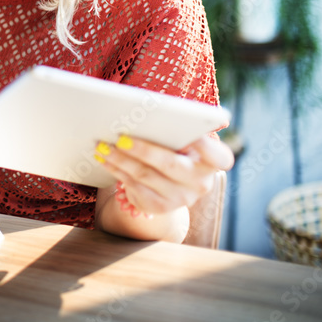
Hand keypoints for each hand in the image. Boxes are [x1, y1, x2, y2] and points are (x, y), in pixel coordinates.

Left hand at [96, 134, 234, 216]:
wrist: (169, 183)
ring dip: (120, 159)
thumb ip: (174, 130)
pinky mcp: (160, 206)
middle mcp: (201, 183)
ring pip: (145, 175)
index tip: (190, 133)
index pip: (219, 157)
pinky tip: (104, 158)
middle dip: (143, 149)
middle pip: (170, 164)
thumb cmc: (175, 149)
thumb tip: (143, 115)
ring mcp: (181, 198)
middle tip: (120, 137)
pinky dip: (116, 170)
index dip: (205, 146)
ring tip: (102, 145)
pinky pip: (133, 186)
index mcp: (213, 161)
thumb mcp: (182, 140)